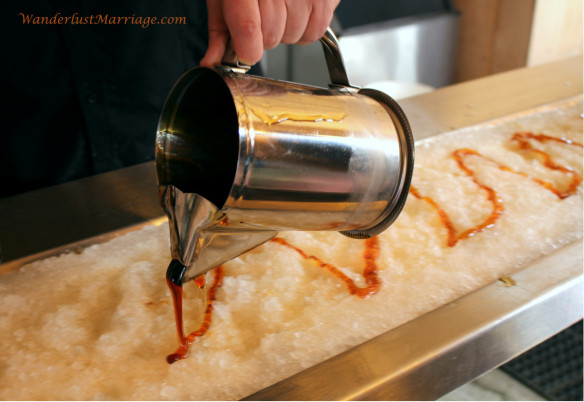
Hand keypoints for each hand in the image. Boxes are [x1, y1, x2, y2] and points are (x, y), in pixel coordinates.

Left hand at [199, 0, 339, 66]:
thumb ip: (220, 29)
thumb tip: (213, 61)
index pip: (248, 25)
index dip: (247, 47)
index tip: (246, 53)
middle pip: (271, 37)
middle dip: (264, 36)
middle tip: (262, 14)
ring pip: (291, 37)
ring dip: (285, 31)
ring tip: (281, 7)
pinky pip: (313, 33)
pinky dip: (304, 28)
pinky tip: (296, 9)